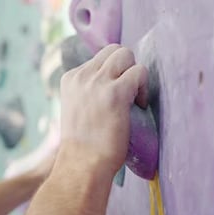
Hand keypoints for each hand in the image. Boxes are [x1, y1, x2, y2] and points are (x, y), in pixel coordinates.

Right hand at [59, 44, 147, 173]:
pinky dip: (143, 88)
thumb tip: (110, 84)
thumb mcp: (77, 109)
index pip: (98, 59)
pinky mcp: (115, 93)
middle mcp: (82, 76)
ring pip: (126, 55)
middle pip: (114, 50)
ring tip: (133, 98)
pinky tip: (138, 106)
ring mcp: (97, 83)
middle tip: (128, 92)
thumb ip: (88, 92)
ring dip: (135, 75)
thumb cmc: (83, 146)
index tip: (115, 94)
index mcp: (70, 79)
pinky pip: (139, 72)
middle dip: (126, 68)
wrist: (82, 164)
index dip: (113, 73)